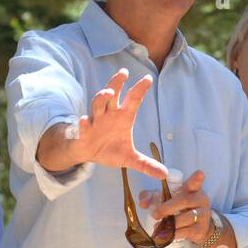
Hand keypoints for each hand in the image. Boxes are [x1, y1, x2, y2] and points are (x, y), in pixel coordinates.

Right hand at [39, 68, 167, 178]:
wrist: (89, 154)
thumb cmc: (111, 149)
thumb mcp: (130, 158)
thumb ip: (146, 164)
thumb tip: (165, 174)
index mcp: (123, 118)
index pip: (133, 100)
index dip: (140, 89)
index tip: (148, 78)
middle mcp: (109, 115)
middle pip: (113, 95)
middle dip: (117, 83)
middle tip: (124, 73)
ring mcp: (95, 122)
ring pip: (97, 104)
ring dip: (102, 97)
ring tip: (109, 92)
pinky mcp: (84, 133)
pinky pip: (83, 126)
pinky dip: (83, 123)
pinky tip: (84, 120)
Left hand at [140, 170, 211, 245]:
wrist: (196, 228)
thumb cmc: (178, 208)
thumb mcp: (165, 199)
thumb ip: (151, 197)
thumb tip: (143, 203)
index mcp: (192, 189)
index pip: (194, 182)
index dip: (196, 179)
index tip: (199, 173)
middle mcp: (200, 200)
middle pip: (185, 201)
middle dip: (167, 208)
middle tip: (154, 214)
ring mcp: (203, 215)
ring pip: (187, 217)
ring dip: (170, 222)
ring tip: (158, 226)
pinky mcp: (200, 229)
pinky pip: (186, 231)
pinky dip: (174, 233)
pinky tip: (166, 234)